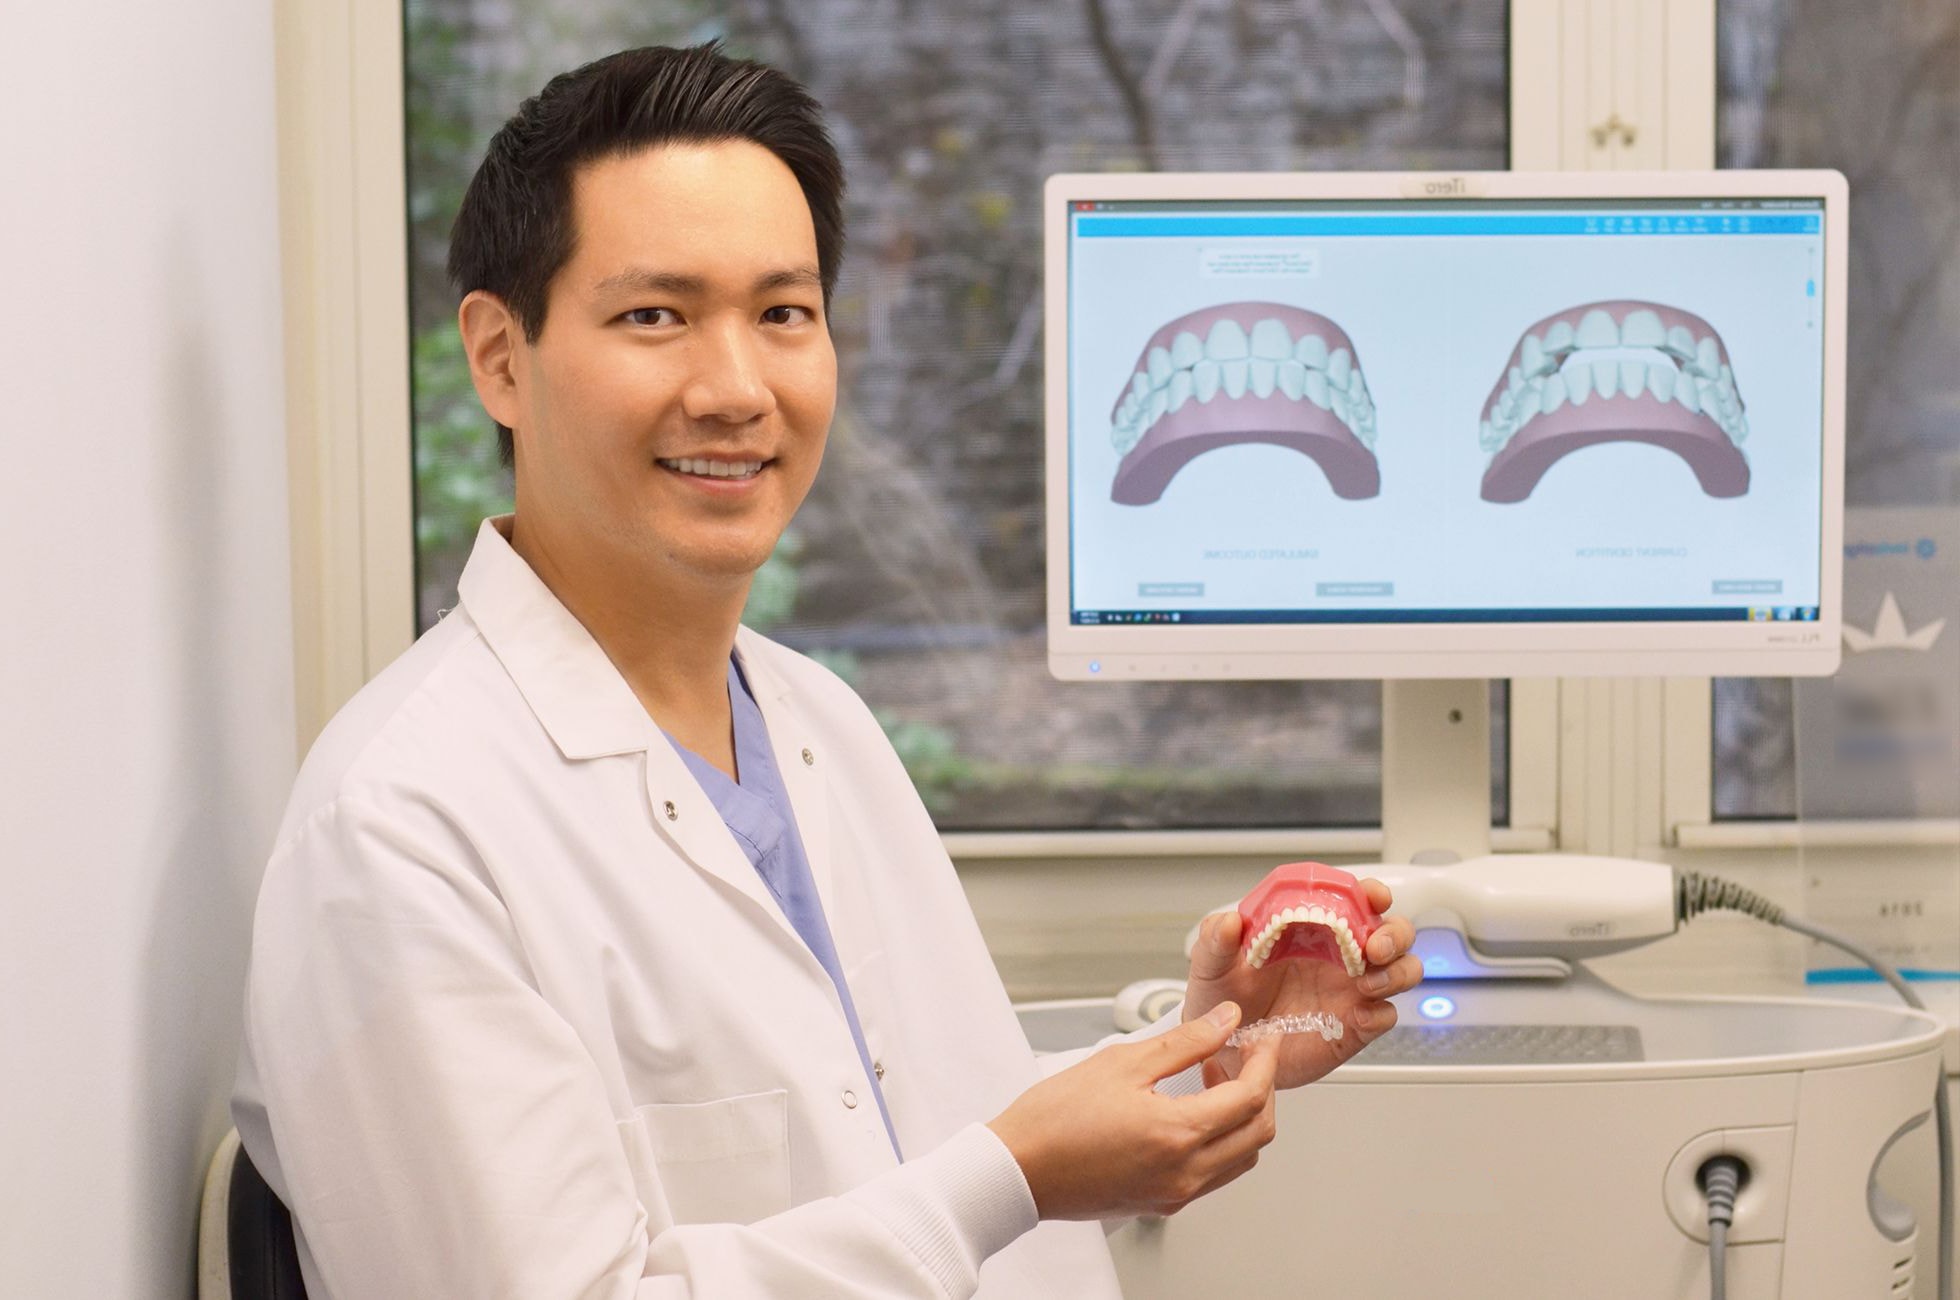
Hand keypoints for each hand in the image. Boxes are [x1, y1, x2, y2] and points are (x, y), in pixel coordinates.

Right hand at [988, 1003, 1280, 1219]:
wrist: (1018, 1169)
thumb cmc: (1055, 1118)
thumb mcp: (1123, 1062)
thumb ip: (1185, 1041)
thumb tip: (1225, 1021)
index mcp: (1179, 1134)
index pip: (1251, 1097)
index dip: (1264, 1062)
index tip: (1262, 1038)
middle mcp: (1185, 1172)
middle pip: (1258, 1132)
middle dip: (1261, 1089)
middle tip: (1243, 1056)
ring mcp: (1175, 1193)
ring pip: (1241, 1157)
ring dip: (1242, 1117)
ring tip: (1213, 1078)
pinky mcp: (1162, 1202)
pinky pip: (1214, 1173)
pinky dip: (1220, 1140)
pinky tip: (1193, 1110)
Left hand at [1181, 876, 1421, 1089]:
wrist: (1224, 1050)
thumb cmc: (1222, 997)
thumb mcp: (1211, 965)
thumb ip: (1217, 940)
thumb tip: (1230, 921)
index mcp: (1312, 928)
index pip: (1353, 900)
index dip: (1371, 894)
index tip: (1372, 896)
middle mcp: (1340, 956)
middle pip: (1393, 933)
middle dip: (1394, 934)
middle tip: (1374, 946)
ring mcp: (1351, 991)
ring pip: (1402, 971)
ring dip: (1397, 972)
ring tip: (1367, 983)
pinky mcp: (1354, 1027)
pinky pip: (1384, 1016)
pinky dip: (1381, 1013)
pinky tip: (1359, 1016)